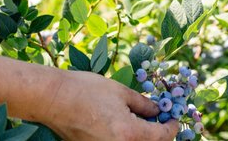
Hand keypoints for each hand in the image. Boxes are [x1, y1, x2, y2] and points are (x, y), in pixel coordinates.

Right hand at [38, 70, 178, 140]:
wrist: (52, 99)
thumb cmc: (86, 90)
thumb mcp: (121, 92)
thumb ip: (144, 105)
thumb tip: (158, 112)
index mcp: (130, 134)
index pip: (163, 136)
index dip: (172, 126)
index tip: (174, 118)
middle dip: (160, 135)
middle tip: (162, 120)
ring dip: (144, 138)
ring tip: (145, 122)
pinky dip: (129, 139)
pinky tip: (128, 127)